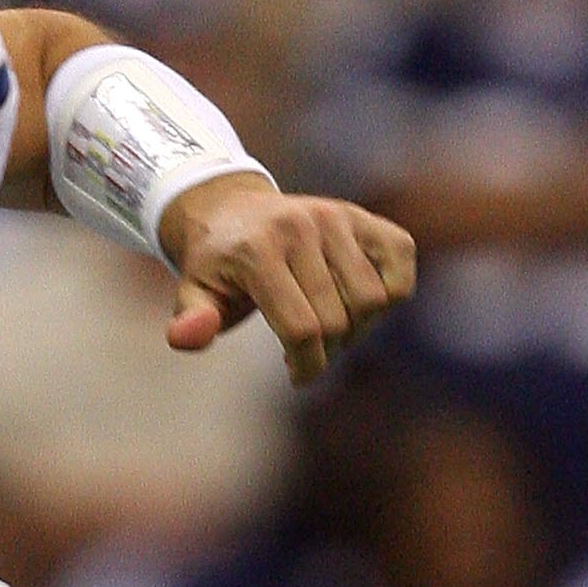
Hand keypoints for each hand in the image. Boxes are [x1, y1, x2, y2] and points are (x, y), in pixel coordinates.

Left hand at [161, 175, 415, 385]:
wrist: (232, 210)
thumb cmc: (217, 267)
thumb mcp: (193, 294)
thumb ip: (191, 321)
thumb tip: (186, 338)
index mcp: (258, 252)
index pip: (302, 329)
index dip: (308, 366)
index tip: (297, 376)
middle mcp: (302, 227)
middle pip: (339, 320)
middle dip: (327, 351)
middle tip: (306, 350)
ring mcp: (336, 218)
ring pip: (374, 299)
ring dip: (359, 328)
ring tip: (329, 325)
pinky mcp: (362, 216)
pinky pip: (401, 262)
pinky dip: (391, 293)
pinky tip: (359, 301)